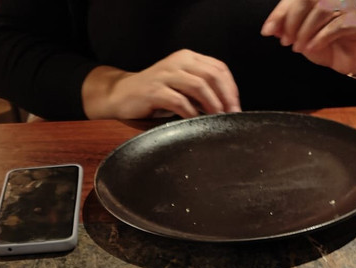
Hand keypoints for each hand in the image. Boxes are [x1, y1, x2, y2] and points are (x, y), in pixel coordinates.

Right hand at [82, 49, 240, 119]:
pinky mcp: (154, 91)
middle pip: (212, 76)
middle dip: (225, 98)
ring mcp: (165, 75)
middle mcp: (178, 62)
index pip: (218, 68)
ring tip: (216, 118)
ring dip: (212, 105)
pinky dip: (191, 113)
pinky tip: (194, 122)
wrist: (120, 94)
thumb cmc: (153, 94)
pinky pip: (179, 102)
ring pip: (199, 86)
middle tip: (230, 115)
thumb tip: (226, 106)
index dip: (231, 88)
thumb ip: (200, 90)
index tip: (235, 107)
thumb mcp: (180, 85)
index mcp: (187, 58)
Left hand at [261, 0, 355, 77]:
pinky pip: (337, 25)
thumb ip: (286, 29)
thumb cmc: (326, 43)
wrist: (352, 59)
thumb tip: (270, 28)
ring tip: (299, 48)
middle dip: (292, 22)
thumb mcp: (301, 37)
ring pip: (322, 10)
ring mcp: (348, 6)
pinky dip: (320, 38)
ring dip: (305, 32)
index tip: (267, 31)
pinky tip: (312, 48)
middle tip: (286, 41)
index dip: (279, 13)